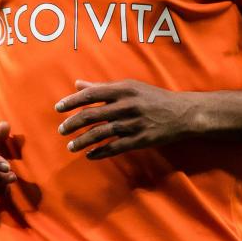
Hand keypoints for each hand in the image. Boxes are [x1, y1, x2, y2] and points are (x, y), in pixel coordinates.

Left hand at [55, 79, 197, 158]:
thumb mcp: (129, 86)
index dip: (72, 101)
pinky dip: (100, 152)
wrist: (183, 113)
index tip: (58, 108)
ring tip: (71, 146)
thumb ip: (102, 87)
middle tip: (61, 130)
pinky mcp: (140, 140)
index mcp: (122, 89)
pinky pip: (115, 147)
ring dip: (83, 141)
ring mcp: (133, 124)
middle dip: (73, 123)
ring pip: (101, 133)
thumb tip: (78, 84)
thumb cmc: (152, 97)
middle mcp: (126, 105)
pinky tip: (89, 155)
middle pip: (93, 115)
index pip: (91, 95)